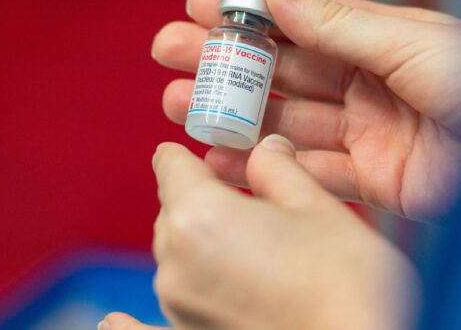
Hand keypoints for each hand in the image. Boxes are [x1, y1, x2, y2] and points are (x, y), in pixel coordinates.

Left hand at [101, 136, 419, 329]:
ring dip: (201, 245)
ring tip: (257, 251)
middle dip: (203, 199)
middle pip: (173, 212)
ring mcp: (177, 309)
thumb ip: (280, 169)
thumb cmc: (346, 279)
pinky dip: (129, 325)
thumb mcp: (318, 207)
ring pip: (176, 257)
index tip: (210, 152)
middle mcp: (175, 264)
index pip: (171, 164)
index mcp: (200, 215)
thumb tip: (267, 148)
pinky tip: (113, 322)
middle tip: (251, 202)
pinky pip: (142, 329)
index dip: (191, 154)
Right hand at [152, 0, 460, 219]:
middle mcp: (369, 85)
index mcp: (380, 41)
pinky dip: (264, 168)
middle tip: (169, 56)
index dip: (249, 15)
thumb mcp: (412, 42)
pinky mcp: (374, 180)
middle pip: (282, 73)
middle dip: (224, 64)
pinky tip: (222, 159)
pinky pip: (308, 173)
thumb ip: (341, 23)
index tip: (200, 7)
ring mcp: (368, 133)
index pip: (300, 23)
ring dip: (232, 115)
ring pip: (285, 122)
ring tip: (178, 107)